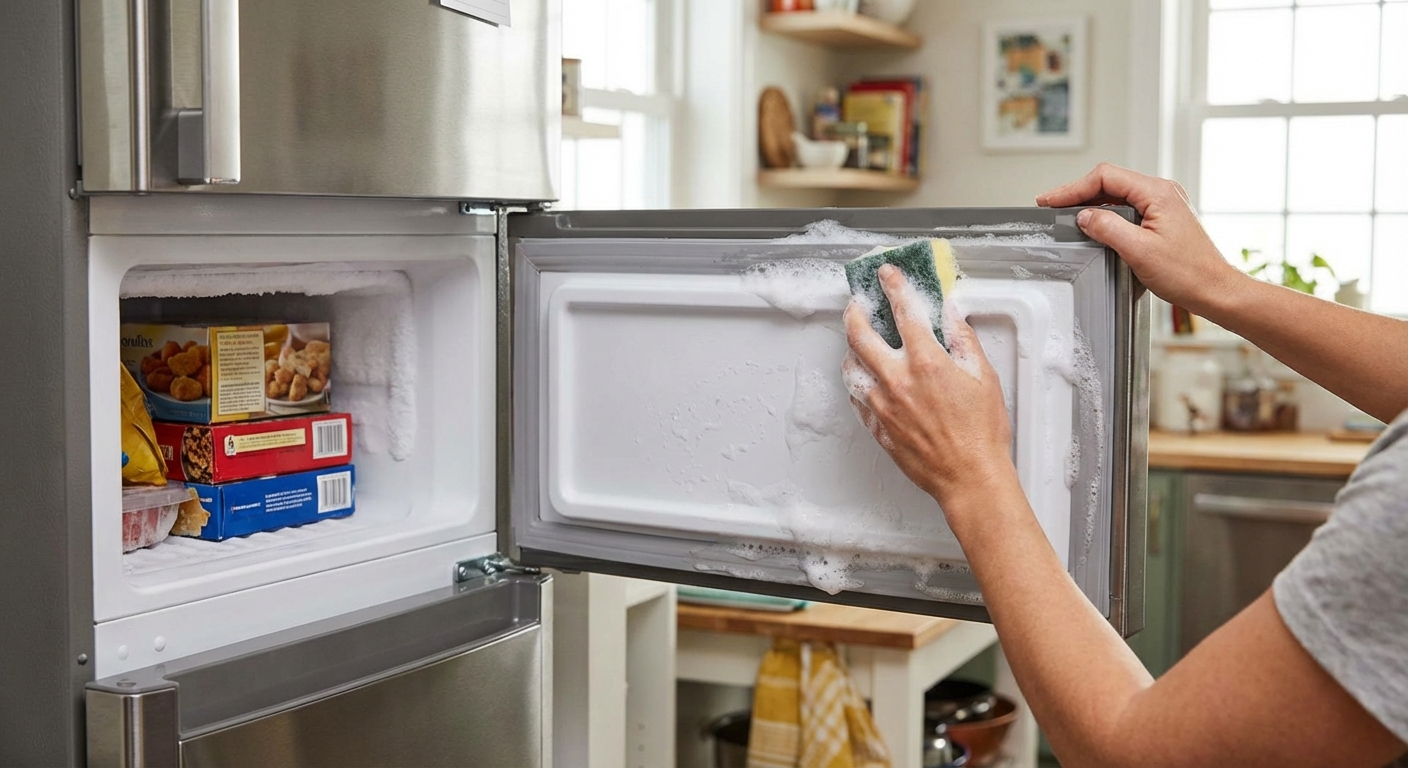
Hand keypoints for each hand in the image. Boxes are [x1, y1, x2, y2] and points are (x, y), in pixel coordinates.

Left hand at [843, 265, 1014, 510]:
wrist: (970, 478)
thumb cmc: (981, 434)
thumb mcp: (983, 377)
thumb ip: (963, 340)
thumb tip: (952, 315)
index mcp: (926, 362)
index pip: (904, 312)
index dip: (893, 287)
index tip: (887, 275)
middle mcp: (897, 381)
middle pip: (860, 336)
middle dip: (855, 312)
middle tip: (857, 304)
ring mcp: (883, 405)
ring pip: (851, 368)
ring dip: (851, 349)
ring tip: (857, 342)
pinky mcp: (878, 428)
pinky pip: (856, 399)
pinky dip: (857, 383)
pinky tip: (863, 380)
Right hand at [1036, 163, 1243, 313]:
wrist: (1214, 290)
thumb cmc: (1188, 273)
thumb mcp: (1138, 251)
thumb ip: (1107, 228)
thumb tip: (1084, 216)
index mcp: (1157, 192)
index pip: (1105, 177)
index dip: (1073, 187)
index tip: (1051, 200)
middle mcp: (1162, 192)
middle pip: (1110, 182)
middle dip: (1078, 192)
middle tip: (1051, 204)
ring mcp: (1164, 205)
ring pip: (1118, 194)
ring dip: (1090, 202)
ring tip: (1066, 213)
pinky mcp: (1162, 219)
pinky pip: (1128, 207)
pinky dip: (1106, 213)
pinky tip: (1093, 223)